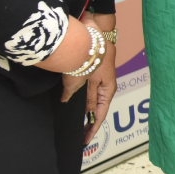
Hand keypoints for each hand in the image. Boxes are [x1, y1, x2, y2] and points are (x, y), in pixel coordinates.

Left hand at [80, 16, 116, 140]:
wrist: (91, 32)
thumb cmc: (93, 56)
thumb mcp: (85, 80)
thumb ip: (79, 94)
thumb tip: (70, 103)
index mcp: (107, 89)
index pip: (99, 115)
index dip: (92, 129)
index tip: (84, 141)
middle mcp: (103, 85)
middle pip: (95, 108)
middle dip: (87, 121)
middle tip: (78, 135)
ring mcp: (96, 77)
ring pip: (88, 98)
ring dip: (81, 108)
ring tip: (72, 121)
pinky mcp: (89, 70)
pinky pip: (82, 88)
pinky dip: (75, 95)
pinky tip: (66, 99)